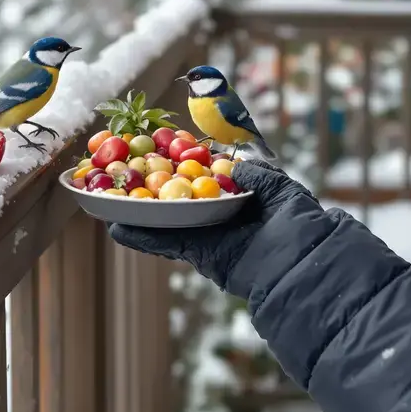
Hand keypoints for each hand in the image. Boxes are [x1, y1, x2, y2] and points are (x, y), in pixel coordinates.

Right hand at [108, 160, 319, 288]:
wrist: (302, 261)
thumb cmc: (298, 223)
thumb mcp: (280, 188)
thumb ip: (256, 173)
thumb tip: (231, 163)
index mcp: (235, 198)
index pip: (202, 176)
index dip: (179, 163)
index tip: (156, 150)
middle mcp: (216, 215)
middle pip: (176, 198)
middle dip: (149, 187)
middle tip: (121, 173)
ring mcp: (205, 235)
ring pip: (165, 220)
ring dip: (137, 212)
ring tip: (108, 200)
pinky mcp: (198, 253)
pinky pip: (166, 243)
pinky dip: (142, 237)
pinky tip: (117, 228)